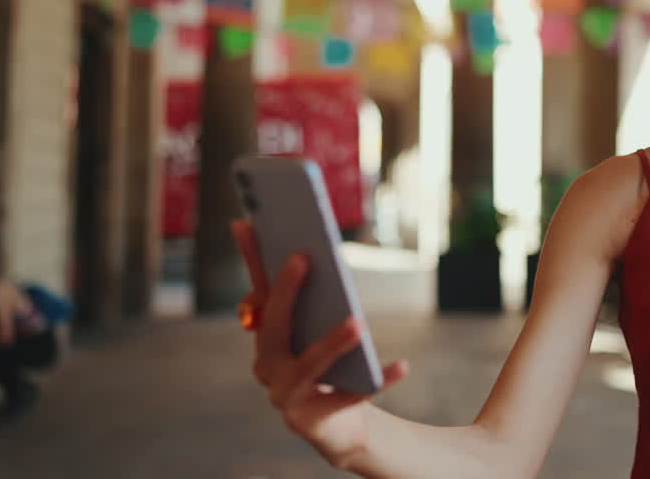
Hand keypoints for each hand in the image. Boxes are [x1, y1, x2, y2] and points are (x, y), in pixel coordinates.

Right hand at [233, 221, 409, 468]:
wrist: (338, 427)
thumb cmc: (331, 368)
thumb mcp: (322, 330)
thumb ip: (316, 297)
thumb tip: (314, 250)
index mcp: (267, 338)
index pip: (257, 292)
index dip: (250, 258)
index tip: (246, 221)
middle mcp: (267, 366)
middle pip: (274, 327)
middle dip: (286, 292)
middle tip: (304, 257)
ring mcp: (286, 396)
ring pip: (308, 364)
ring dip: (332, 341)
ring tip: (358, 322)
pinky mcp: (313, 421)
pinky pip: (349, 397)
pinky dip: (377, 381)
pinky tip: (403, 365)